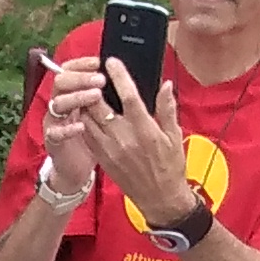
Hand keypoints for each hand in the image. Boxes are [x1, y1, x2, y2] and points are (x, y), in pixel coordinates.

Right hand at [37, 62, 108, 203]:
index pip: (70, 70)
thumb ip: (112, 96)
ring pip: (58, 104)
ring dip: (76, 97)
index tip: (99, 61)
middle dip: (80, 77)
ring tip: (96, 96)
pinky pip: (55, 132)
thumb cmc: (94, 140)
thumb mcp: (104, 115)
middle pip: (61, 82)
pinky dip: (67, 128)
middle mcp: (61, 105)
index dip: (81, 64)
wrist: (76, 171)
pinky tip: (80, 126)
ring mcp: (55, 123)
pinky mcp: (53, 142)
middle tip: (101, 79)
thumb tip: (129, 77)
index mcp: (72, 94)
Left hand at [79, 66, 200, 232]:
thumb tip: (166, 85)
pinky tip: (87, 112)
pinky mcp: (102, 159)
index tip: (111, 61)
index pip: (128, 97)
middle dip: (93, 87)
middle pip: (99, 106)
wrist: (159, 199)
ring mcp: (110, 149)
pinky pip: (87, 135)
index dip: (119, 76)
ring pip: (88, 119)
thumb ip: (167, 109)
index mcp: (144, 130)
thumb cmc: (170, 167)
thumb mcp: (174, 136)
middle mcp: (124, 138)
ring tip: (87, 90)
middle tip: (94, 74)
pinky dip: (84, 121)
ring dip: (86, 103)